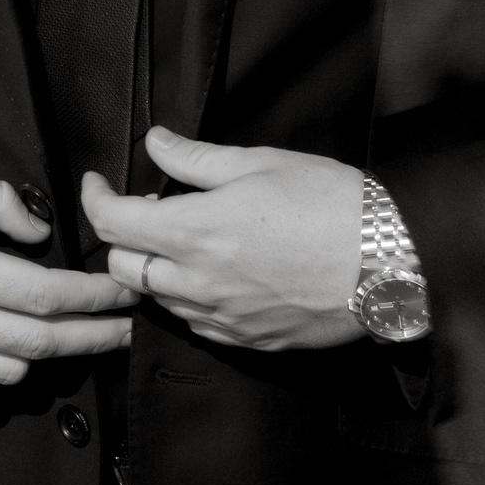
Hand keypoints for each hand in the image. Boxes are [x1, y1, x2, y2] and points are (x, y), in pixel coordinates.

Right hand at [0, 160, 133, 394]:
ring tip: (78, 335)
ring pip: (10, 371)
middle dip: (94, 337)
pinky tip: (19, 349)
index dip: (95, 297)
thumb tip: (41, 232)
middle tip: (129, 328)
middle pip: (39, 342)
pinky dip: (4, 374)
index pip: (44, 295)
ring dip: (50, 356)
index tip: (126, 290)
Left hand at [81, 129, 363, 353]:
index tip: (98, 183)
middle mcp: (198, 282)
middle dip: (121, 238)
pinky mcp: (247, 341)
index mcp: (195, 231)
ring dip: (155, 271)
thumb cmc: (333, 204)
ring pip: (157, 301)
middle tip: (147, 211)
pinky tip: (215, 276)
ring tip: (185, 243)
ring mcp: (221, 318)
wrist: (390, 262)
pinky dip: (190, 299)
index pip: (112, 222)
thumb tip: (156, 143)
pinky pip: (196, 324)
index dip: (94, 198)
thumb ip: (196, 158)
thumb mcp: (260, 162)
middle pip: (123, 269)